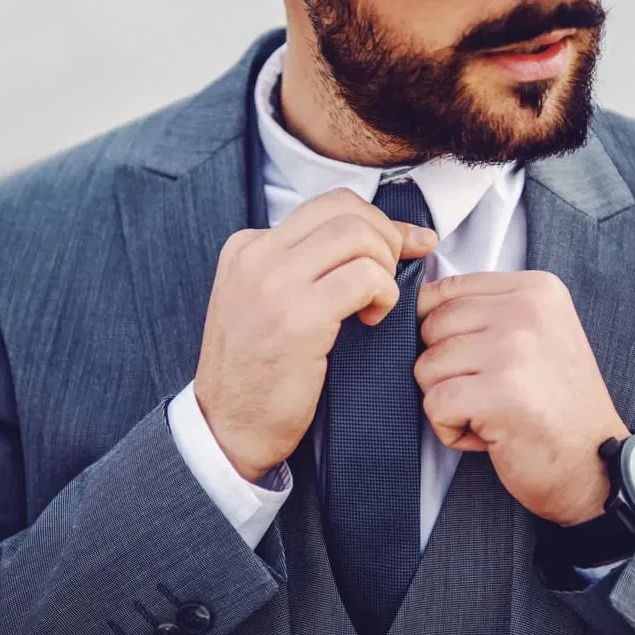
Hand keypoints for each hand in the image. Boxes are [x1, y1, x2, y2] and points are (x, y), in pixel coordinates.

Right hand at [195, 189, 438, 482]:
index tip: (407, 246)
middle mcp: (256, 256)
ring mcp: (273, 284)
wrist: (228, 428)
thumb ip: (311, 266)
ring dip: (384, 268)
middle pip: (346, 208)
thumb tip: (397, 237)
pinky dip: (384, 295)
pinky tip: (371, 320)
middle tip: (390, 278)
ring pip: (358, 235)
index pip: (327, 206)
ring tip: (375, 304)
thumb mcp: (270, 302)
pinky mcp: (297, 318)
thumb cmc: (260, 371)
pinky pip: (365, 278)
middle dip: (386, 237)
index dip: (378, 223)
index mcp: (247, 246)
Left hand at [415, 271, 630, 525]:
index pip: (447, 290)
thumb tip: (414, 308)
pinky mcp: (499, 393)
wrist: (595, 465)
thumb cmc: (554, 404)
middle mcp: (527, 310)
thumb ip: (486, 313)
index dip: (437, 331)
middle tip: (487, 393)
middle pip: (431, 327)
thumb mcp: (534, 336)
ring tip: (492, 413)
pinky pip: (435, 404)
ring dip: (448, 400)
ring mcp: (514, 350)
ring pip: (427, 366)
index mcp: (535, 289)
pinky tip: (489, 435)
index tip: (469, 362)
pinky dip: (450, 429)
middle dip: (444, 369)